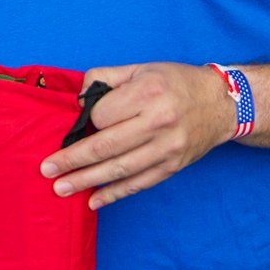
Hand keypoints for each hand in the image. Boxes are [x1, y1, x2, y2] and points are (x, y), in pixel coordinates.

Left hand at [40, 62, 235, 208]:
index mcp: (148, 92)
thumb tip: (78, 97)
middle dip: (72, 160)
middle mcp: (158, 122)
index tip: (81, 121)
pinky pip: (139, 184)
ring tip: (62, 189)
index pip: (103, 114)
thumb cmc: (177, 82)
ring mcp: (167, 148)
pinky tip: (94, 201)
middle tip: (47, 170)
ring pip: (119, 169)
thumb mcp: (142, 68)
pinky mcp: (172, 166)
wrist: (222, 103)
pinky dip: (115, 194)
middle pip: (106, 146)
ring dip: (87, 182)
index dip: (87, 119)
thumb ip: (107, 77)